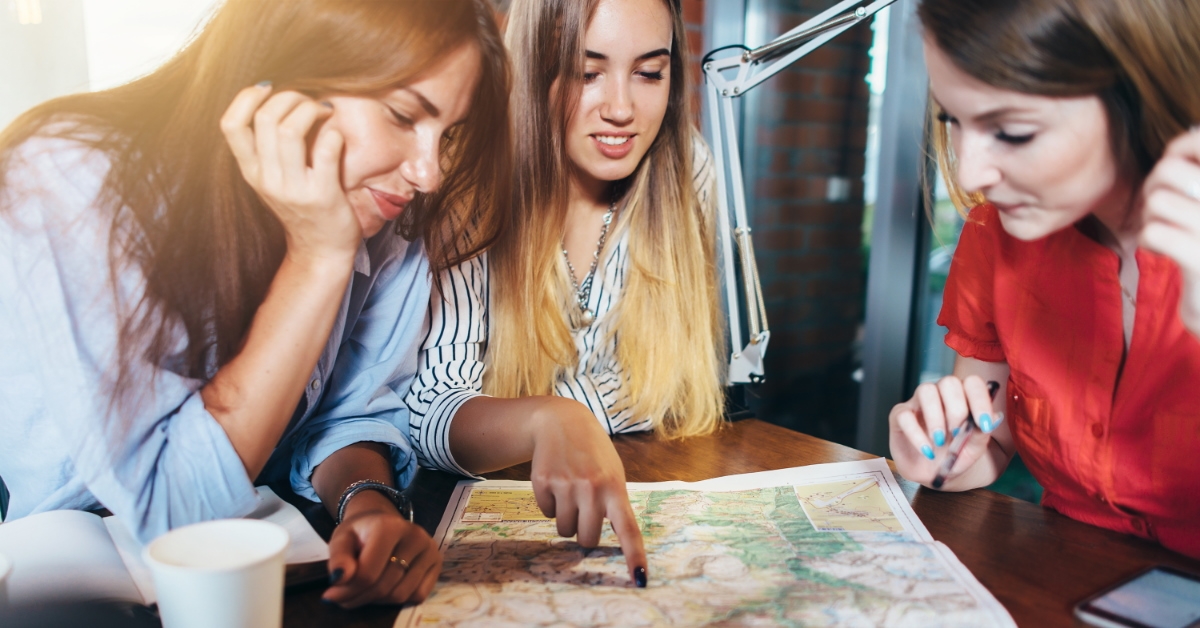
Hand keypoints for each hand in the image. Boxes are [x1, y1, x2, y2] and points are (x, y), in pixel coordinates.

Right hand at [220, 83, 361, 264]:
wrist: (322, 249)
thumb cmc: (302, 206)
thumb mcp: (272, 178)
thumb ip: (267, 146)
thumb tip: (274, 96)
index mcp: (251, 171)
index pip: (230, 125)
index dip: (246, 97)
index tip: (269, 88)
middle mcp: (266, 179)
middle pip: (265, 118)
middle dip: (290, 97)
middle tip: (308, 101)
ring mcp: (293, 188)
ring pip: (290, 130)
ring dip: (310, 109)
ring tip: (323, 112)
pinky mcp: (322, 195)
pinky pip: (325, 149)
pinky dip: (332, 132)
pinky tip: (337, 134)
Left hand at [322, 491, 440, 607]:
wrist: (383, 521)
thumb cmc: (360, 532)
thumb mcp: (341, 539)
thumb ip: (338, 558)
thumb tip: (340, 579)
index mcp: (389, 527)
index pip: (367, 574)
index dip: (346, 590)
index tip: (331, 595)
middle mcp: (415, 536)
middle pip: (384, 587)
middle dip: (359, 598)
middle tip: (344, 598)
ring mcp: (430, 550)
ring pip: (400, 595)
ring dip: (377, 601)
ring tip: (365, 591)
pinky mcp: (438, 563)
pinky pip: (417, 595)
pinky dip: (399, 599)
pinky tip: (387, 586)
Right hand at [529, 398, 647, 586]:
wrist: (561, 421)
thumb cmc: (593, 454)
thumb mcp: (612, 472)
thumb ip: (613, 504)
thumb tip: (604, 540)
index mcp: (615, 488)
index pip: (628, 529)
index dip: (634, 556)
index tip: (641, 580)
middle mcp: (592, 488)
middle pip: (586, 539)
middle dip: (583, 533)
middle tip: (583, 511)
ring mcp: (566, 485)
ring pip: (564, 529)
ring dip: (565, 517)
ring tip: (569, 490)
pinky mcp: (543, 482)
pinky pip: (545, 513)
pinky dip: (549, 503)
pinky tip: (555, 480)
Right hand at [889, 375, 1003, 487]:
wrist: (932, 474)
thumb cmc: (954, 456)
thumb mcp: (973, 449)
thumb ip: (981, 433)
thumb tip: (994, 417)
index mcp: (962, 397)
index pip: (972, 383)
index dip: (980, 400)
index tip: (984, 423)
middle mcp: (940, 394)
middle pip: (948, 382)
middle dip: (956, 409)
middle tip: (957, 433)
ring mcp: (918, 402)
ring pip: (925, 391)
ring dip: (936, 418)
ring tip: (940, 441)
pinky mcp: (899, 416)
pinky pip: (904, 416)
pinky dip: (917, 435)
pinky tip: (927, 451)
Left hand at [1140, 128, 1199, 336]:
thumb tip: (1194, 131)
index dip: (1182, 147)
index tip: (1178, 163)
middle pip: (1169, 170)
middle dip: (1154, 185)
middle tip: (1162, 205)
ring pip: (1156, 200)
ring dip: (1151, 215)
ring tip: (1166, 227)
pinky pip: (1153, 232)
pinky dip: (1150, 240)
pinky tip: (1165, 249)